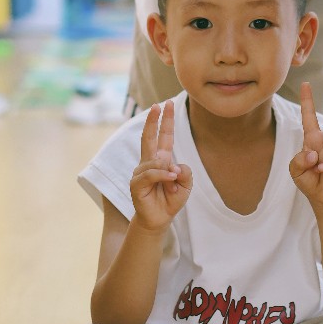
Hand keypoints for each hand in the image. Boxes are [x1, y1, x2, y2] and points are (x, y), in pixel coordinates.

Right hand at [130, 101, 191, 232]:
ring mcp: (141, 171)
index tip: (166, 103)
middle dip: (154, 120)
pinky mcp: (136, 183)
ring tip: (174, 181)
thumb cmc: (171, 200)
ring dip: (169, 170)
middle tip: (158, 105)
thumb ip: (185, 172)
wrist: (159, 219)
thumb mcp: (186, 185)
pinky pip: (151, 173)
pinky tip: (171, 179)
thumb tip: (173, 165)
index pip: (163, 136)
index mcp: (161, 159)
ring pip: (157, 160)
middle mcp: (149, 162)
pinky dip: (163, 175)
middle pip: (149, 136)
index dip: (165, 120)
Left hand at [289, 82, 322, 208]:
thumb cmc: (308, 181)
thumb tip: (314, 153)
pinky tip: (322, 169)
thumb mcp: (295, 171)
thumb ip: (298, 160)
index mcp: (313, 139)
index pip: (309, 117)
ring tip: (317, 169)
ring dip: (322, 158)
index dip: (307, 101)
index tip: (306, 84)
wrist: (322, 198)